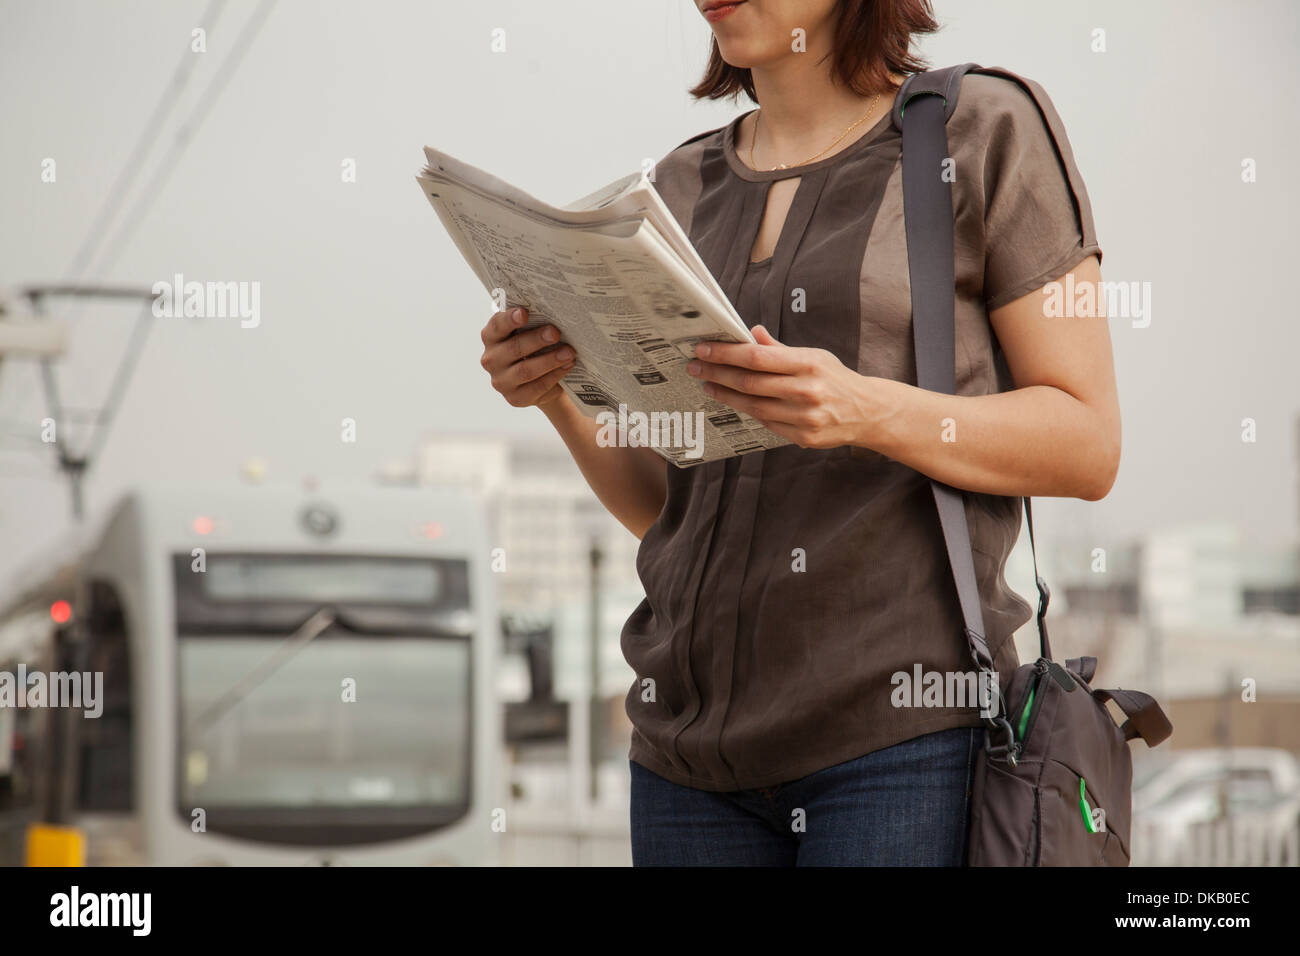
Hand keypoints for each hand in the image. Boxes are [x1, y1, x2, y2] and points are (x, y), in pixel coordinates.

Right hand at [480, 307, 575, 408]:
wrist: (539, 379)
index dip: (509, 319)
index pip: (497, 325)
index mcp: (491, 337)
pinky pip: (537, 387)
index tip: (524, 313)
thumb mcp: (530, 333)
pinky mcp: (515, 398)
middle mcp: (491, 359)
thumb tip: (555, 314)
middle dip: (536, 339)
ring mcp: (501, 381)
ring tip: (569, 352)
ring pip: (525, 370)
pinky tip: (567, 366)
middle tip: (555, 333)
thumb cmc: (534, 348)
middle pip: (514, 348)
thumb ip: (534, 324)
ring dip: (549, 360)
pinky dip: (554, 375)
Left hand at [686, 325, 876, 449]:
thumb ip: (780, 349)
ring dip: (725, 394)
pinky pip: (765, 423)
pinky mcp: (803, 438)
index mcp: (807, 364)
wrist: (867, 412)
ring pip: (753, 406)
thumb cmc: (836, 379)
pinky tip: (732, 400)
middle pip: (749, 382)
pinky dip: (746, 411)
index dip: (725, 354)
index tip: (704, 349)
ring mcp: (804, 417)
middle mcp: (805, 391)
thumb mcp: (814, 356)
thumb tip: (751, 333)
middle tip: (695, 367)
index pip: (756, 357)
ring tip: (708, 384)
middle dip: (717, 373)